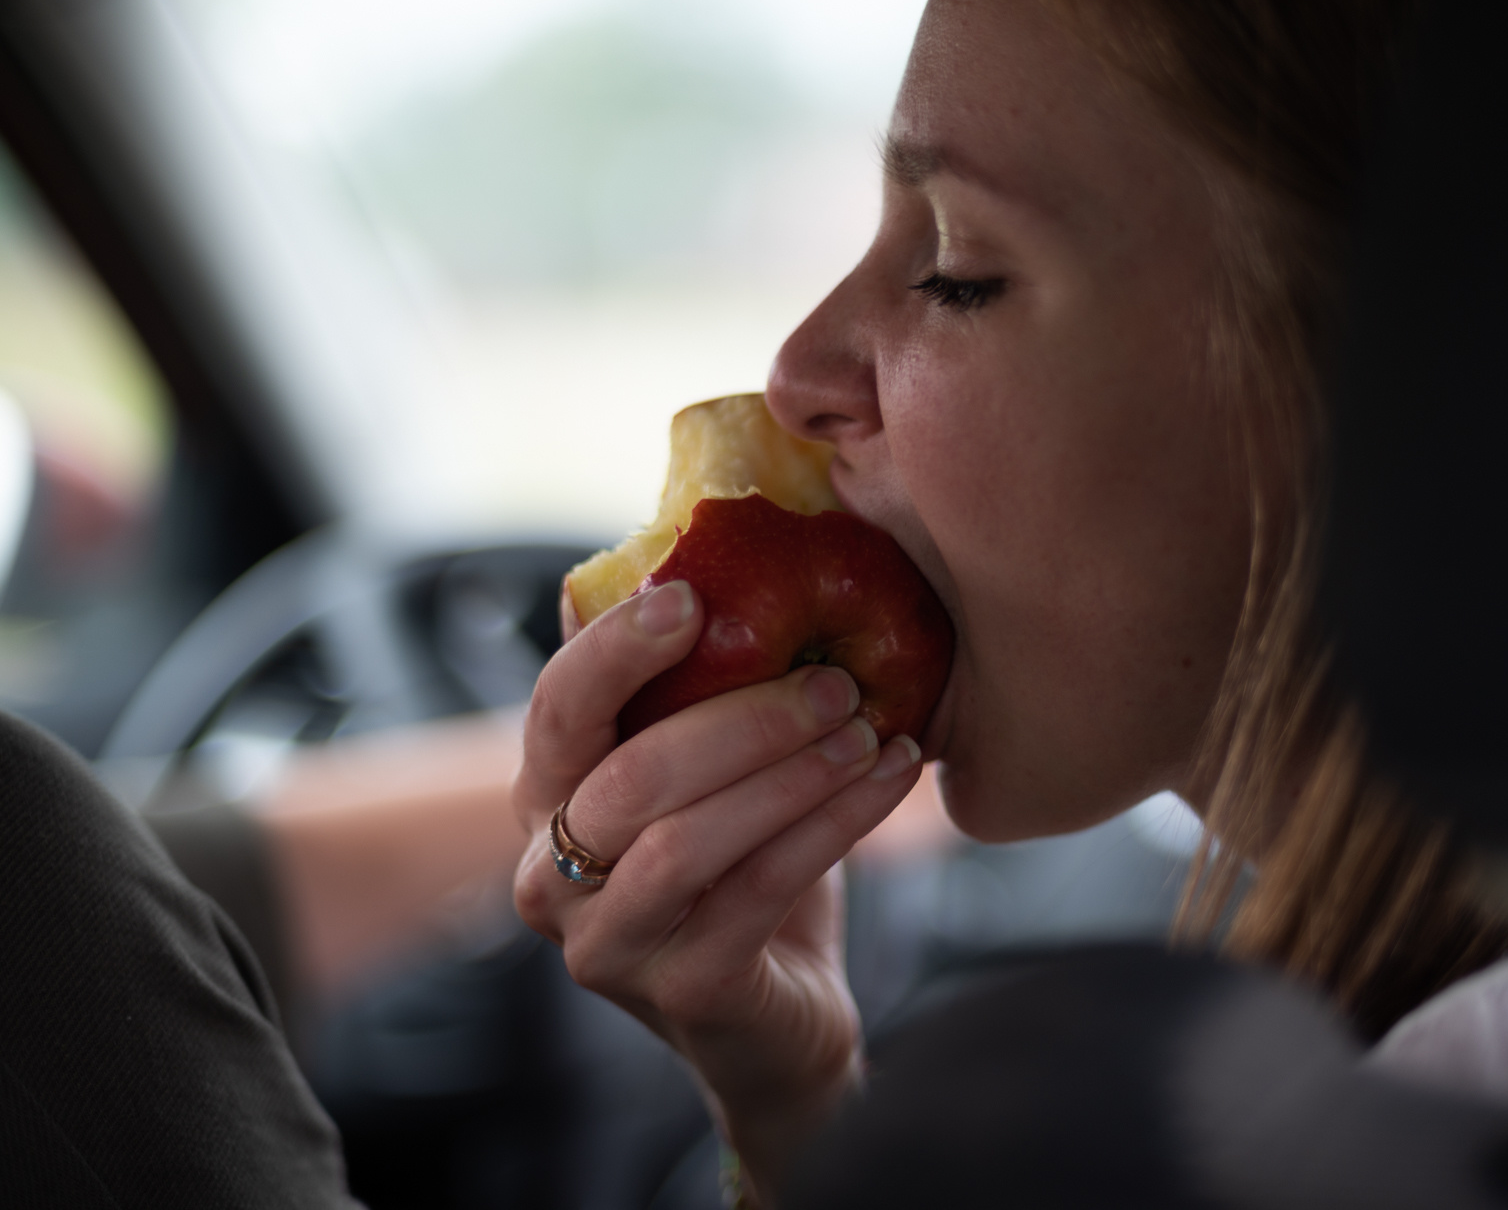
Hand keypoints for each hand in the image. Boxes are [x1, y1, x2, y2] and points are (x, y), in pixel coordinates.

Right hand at [513, 579, 923, 1201]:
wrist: (777, 1023)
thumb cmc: (741, 869)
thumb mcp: (706, 774)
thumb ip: (690, 687)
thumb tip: (710, 552)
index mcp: (547, 801)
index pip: (556, 710)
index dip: (615, 650)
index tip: (692, 596)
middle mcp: (550, 877)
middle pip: (634, 775)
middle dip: (744, 716)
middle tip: (838, 681)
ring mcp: (608, 945)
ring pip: (691, 839)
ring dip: (792, 772)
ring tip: (871, 728)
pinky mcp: (684, 990)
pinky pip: (760, 888)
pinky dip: (834, 823)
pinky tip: (893, 777)